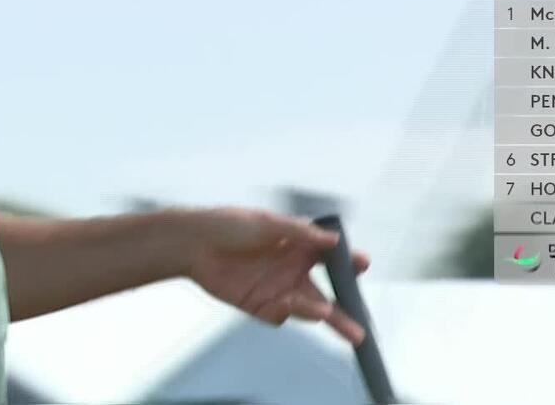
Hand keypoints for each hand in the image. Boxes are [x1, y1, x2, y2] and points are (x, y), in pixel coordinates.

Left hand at [179, 208, 369, 345]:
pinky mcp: (259, 306)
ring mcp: (277, 291)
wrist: (192, 244)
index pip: (331, 258)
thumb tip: (334, 239)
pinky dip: (284, 313)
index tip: (362, 263)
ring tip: (324, 312)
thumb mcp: (267, 223)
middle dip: (344, 312)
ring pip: (307, 310)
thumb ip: (301, 233)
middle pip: (326, 297)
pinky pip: (279, 317)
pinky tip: (282, 304)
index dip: (348, 263)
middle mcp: (292, 271)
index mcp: (298, 247)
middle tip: (360, 330)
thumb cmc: (229, 225)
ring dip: (316, 313)